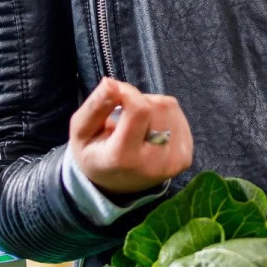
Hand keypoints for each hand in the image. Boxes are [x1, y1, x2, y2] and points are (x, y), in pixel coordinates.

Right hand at [69, 78, 193, 197]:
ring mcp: (174, 161)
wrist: (116, 185)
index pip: (139, 110)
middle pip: (157, 106)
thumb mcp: (81, 132)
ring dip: (151, 106)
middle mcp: (154, 163)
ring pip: (169, 107)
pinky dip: (163, 115)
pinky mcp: (185, 158)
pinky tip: (150, 130)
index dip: (127, 92)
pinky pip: (179, 116)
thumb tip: (111, 82)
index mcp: (124, 158)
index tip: (115, 94)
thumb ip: (95, 106)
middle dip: (138, 101)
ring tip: (136, 123)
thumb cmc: (95, 154)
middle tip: (123, 116)